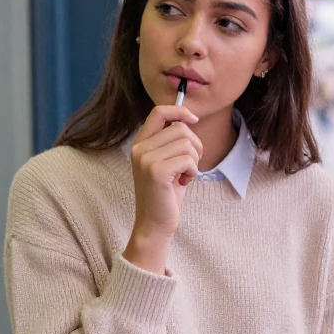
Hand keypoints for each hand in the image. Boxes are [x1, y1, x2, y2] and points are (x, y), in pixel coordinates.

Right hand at [125, 105, 201, 272]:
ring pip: (187, 143)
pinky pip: (188, 159)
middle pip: (180, 127)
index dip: (180, 110)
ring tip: (184, 175)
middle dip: (194, 145)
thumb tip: (188, 118)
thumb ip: (171, 141)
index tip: (194, 120)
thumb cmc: (165, 193)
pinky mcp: (156, 171)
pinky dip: (193, 171)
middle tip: (190, 165)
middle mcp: (139, 148)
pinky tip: (183, 182)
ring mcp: (145, 159)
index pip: (159, 111)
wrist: (154, 223)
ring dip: (194, 161)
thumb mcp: (166, 162)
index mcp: (140, 143)